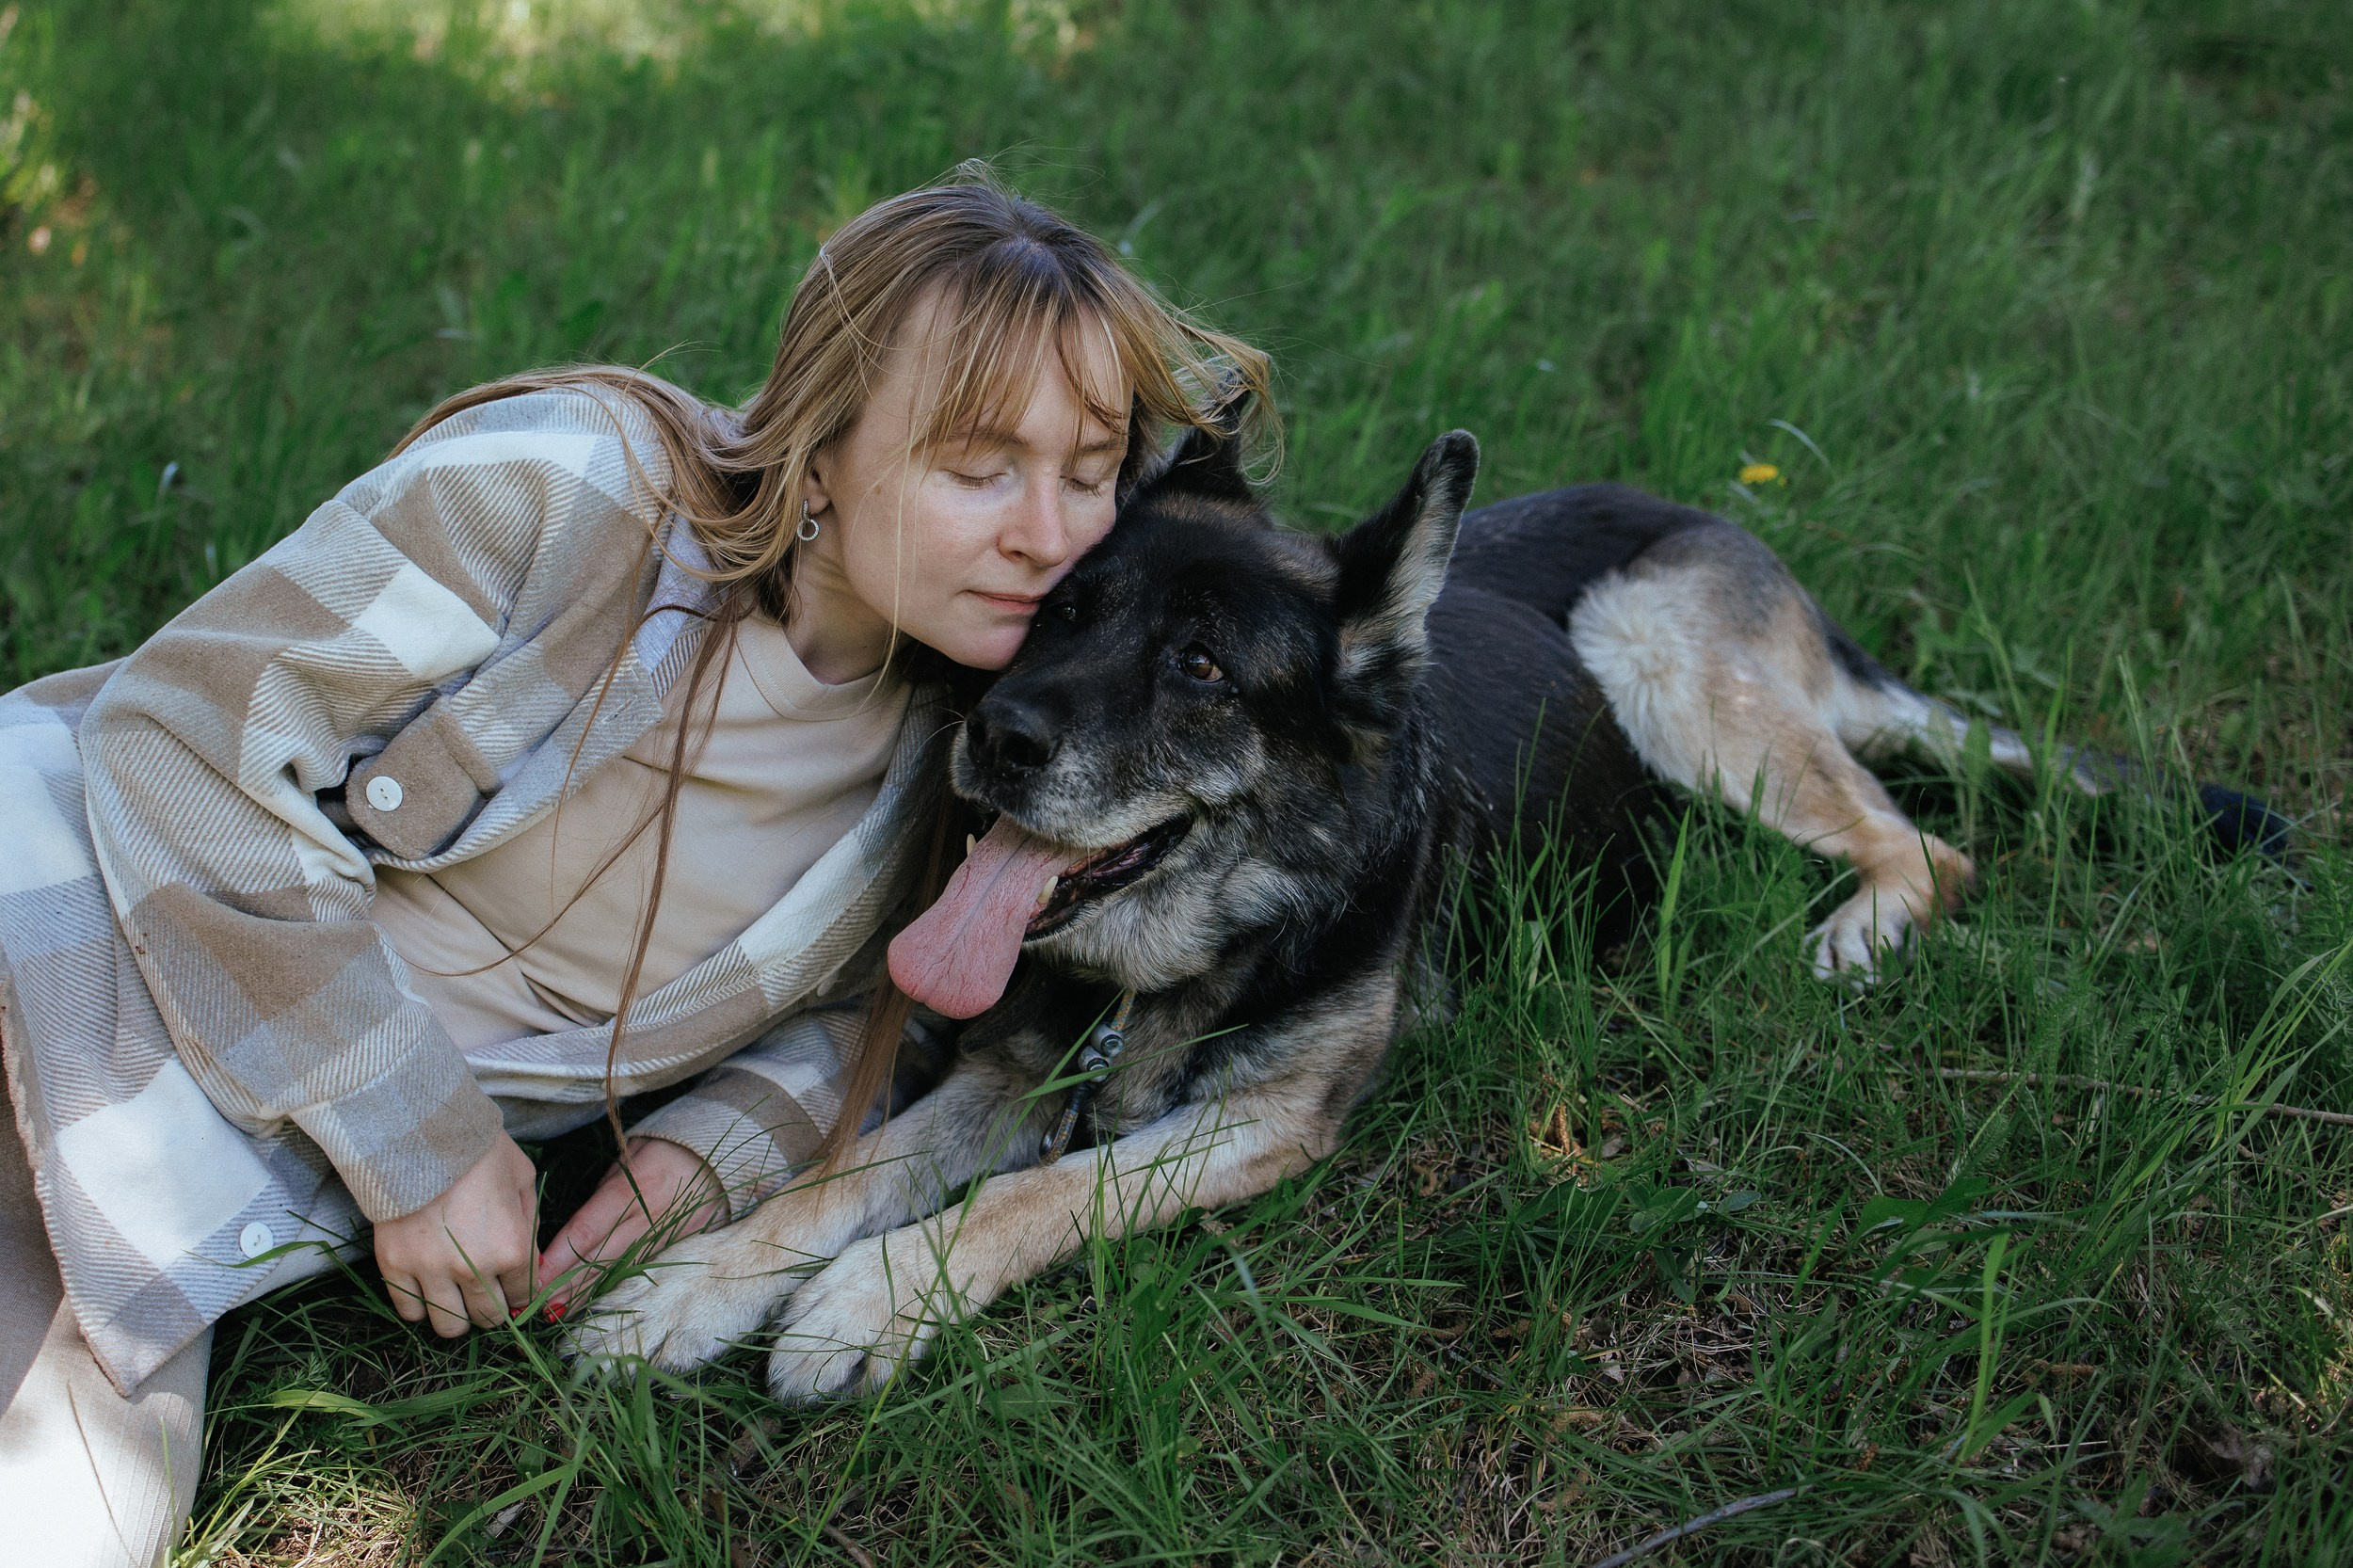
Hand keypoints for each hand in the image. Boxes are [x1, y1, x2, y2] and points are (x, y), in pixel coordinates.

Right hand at [374, 1132, 538, 1336]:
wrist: (420, 1132)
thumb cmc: (478, 1151)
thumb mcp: (522, 1180)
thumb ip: (529, 1224)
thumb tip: (533, 1260)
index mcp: (512, 1247)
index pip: (524, 1296)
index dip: (523, 1293)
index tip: (516, 1288)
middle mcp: (473, 1267)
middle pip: (489, 1318)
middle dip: (494, 1310)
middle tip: (488, 1295)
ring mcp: (430, 1270)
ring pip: (449, 1326)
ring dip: (458, 1316)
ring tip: (457, 1299)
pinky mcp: (394, 1266)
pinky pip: (408, 1311)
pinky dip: (420, 1308)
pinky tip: (428, 1292)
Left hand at [537, 1138, 725, 1314]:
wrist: (720, 1158)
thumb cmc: (667, 1150)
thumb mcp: (631, 1155)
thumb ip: (605, 1190)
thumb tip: (576, 1228)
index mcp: (635, 1188)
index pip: (588, 1229)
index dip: (560, 1256)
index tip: (535, 1274)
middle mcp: (650, 1218)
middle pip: (601, 1258)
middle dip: (567, 1283)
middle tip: (537, 1305)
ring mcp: (667, 1237)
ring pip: (621, 1272)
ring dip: (588, 1293)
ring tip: (558, 1312)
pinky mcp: (680, 1249)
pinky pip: (643, 1272)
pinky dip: (617, 1290)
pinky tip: (595, 1305)